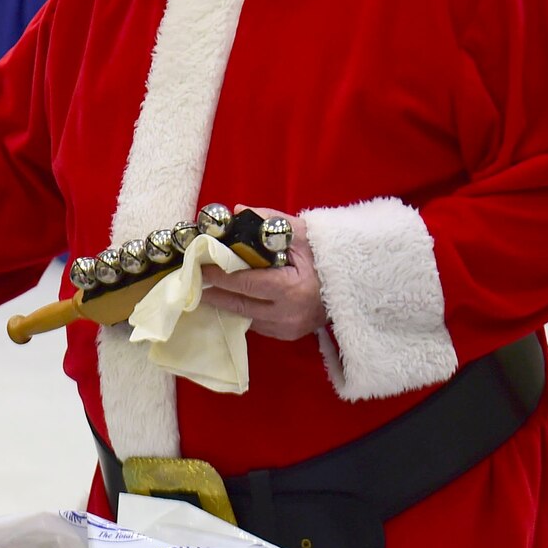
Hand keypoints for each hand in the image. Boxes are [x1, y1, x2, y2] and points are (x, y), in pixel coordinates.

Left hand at [196, 210, 327, 341]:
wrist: (354, 283)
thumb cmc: (325, 255)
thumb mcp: (299, 232)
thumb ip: (267, 220)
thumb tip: (236, 212)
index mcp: (292, 289)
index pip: (245, 284)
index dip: (219, 276)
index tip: (199, 267)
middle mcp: (288, 314)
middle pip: (239, 305)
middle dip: (214, 291)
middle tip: (193, 279)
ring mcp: (288, 328)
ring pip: (245, 317)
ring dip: (225, 303)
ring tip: (206, 288)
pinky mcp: (288, 335)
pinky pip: (256, 324)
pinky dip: (242, 311)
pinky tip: (230, 298)